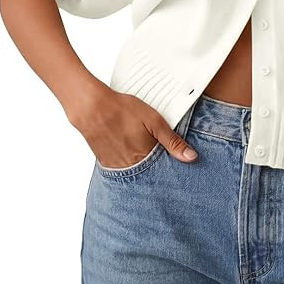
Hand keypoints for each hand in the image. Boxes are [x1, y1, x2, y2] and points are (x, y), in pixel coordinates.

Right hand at [67, 83, 197, 167]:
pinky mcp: (106, 164)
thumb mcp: (154, 121)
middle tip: (158, 157)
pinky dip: (129, 165)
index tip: (178, 166)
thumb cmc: (122, 110)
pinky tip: (130, 153)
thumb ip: (173, 141)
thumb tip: (192, 158)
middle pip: (151, 175)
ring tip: (142, 152)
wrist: (91, 108)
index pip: (165, 171)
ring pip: (137, 174)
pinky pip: (122, 171)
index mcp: (147, 157)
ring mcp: (118, 167)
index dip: (172, 166)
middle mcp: (133, 167)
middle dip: (158, 170)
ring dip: (143, 168)